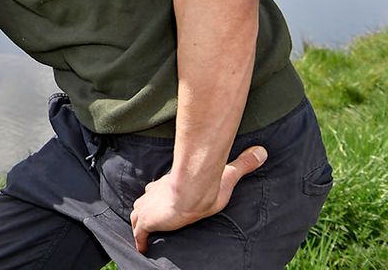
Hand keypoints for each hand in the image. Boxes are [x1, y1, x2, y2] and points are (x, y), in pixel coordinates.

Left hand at [130, 145, 267, 252]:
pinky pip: (139, 234)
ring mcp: (149, 207)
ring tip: (144, 232)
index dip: (157, 194)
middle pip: (145, 201)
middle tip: (151, 217)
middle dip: (146, 208)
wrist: (192, 192)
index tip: (160, 198)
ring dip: (141, 222)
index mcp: (168, 184)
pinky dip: (140, 240)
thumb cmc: (207, 183)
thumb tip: (262, 152)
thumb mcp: (227, 173)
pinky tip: (143, 248)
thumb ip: (242, 163)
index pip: (157, 188)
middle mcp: (155, 194)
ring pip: (138, 215)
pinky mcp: (147, 221)